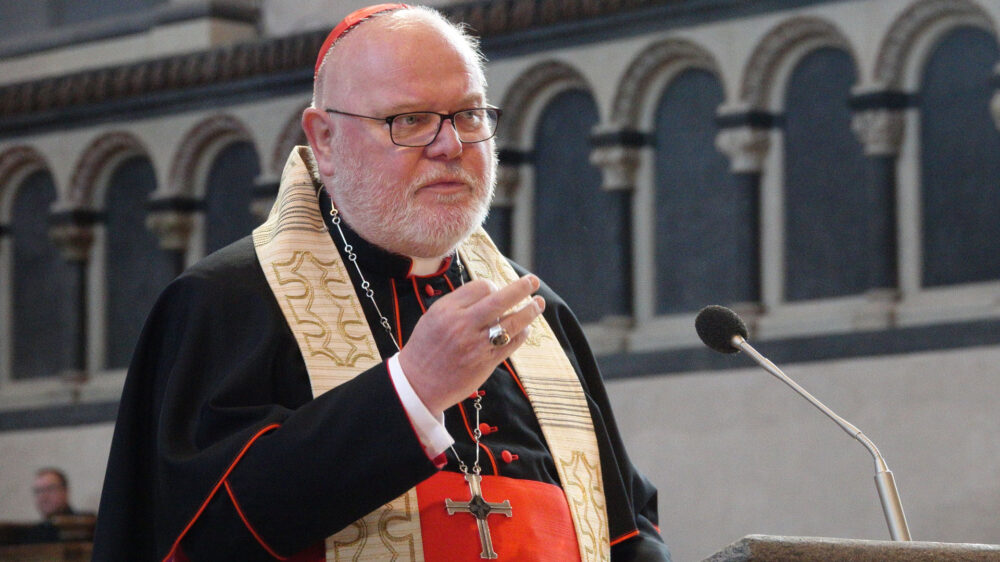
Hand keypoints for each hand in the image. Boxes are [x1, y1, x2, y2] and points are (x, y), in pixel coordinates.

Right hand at [397, 274, 545, 414]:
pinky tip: (526, 328)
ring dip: (529, 311)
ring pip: (512, 322)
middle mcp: (463, 325)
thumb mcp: (433, 317)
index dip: (492, 286)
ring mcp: (477, 345)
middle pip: (500, 299)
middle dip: (521, 288)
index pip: (481, 287)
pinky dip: (522, 334)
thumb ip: (458, 304)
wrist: (418, 384)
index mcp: (448, 310)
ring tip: (538, 303)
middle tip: (533, 281)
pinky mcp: (486, 362)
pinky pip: (511, 343)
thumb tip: (489, 292)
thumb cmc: (425, 348)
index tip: (494, 291)